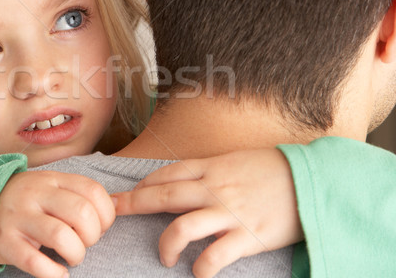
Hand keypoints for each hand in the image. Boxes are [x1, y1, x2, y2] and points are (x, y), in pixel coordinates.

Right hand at [0, 170, 114, 277]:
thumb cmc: (26, 201)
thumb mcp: (49, 186)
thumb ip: (79, 192)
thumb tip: (116, 204)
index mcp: (52, 179)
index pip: (93, 191)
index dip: (106, 214)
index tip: (100, 226)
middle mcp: (36, 195)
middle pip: (81, 213)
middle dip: (93, 235)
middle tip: (85, 242)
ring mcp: (19, 218)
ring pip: (61, 237)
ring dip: (76, 254)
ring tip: (72, 257)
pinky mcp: (5, 242)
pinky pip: (36, 262)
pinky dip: (54, 273)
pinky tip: (58, 272)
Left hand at [111, 148, 302, 277]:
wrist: (313, 180)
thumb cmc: (274, 169)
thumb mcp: (237, 160)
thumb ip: (210, 169)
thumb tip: (185, 178)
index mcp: (212, 167)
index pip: (167, 174)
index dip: (142, 184)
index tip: (126, 194)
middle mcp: (214, 188)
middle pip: (163, 195)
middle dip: (132, 204)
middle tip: (112, 212)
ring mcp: (229, 213)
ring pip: (182, 227)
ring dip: (166, 244)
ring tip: (165, 257)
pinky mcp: (247, 236)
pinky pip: (215, 255)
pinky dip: (202, 268)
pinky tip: (199, 273)